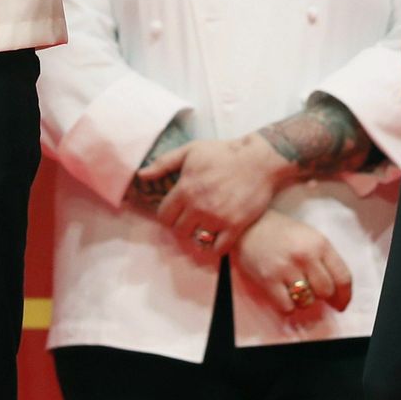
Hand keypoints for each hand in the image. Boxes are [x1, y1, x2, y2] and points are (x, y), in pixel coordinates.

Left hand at [143, 133, 288, 253]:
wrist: (258, 160)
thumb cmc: (223, 153)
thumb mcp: (190, 150)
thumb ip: (164, 163)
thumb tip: (141, 174)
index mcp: (186, 188)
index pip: (164, 216)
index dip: (167, 215)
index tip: (174, 212)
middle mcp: (199, 206)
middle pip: (178, 231)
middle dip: (180, 226)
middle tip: (189, 219)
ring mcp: (217, 218)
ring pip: (197, 240)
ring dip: (197, 236)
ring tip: (202, 227)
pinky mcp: (235, 226)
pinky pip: (217, 249)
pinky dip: (214, 247)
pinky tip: (216, 237)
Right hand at [232, 210, 352, 316]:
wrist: (249, 224)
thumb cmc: (281, 232)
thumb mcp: (310, 236)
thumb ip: (324, 260)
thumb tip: (336, 293)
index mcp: (319, 243)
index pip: (343, 278)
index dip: (344, 296)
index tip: (340, 304)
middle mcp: (305, 255)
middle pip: (326, 292)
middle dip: (322, 296)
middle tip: (312, 291)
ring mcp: (286, 268)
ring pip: (307, 301)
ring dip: (303, 300)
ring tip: (294, 288)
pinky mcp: (268, 280)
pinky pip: (287, 307)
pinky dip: (287, 305)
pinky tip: (282, 292)